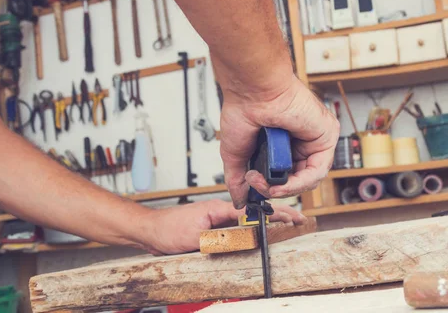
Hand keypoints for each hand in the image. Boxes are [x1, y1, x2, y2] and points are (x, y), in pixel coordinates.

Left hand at [141, 199, 305, 254]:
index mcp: (220, 208)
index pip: (253, 210)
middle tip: (297, 221)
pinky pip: (237, 227)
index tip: (292, 217)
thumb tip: (242, 239)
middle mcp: (220, 210)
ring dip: (266, 223)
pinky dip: (251, 229)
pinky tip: (258, 233)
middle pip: (255, 213)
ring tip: (285, 226)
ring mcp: (217, 217)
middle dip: (277, 216)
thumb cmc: (167, 229)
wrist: (149, 230)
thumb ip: (220, 237)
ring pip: (247, 220)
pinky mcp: (212, 225)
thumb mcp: (195, 237)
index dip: (275, 214)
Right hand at [220, 75, 339, 208]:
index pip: (286, 176)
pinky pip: (318, 170)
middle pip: (299, 179)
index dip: (271, 187)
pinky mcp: (326, 135)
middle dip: (277, 189)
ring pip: (309, 178)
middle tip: (258, 186)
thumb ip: (238, 180)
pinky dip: (299, 182)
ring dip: (286, 188)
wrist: (252, 91)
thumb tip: (239, 200)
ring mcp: (315, 138)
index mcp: (283, 143)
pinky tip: (280, 183)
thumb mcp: (237, 154)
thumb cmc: (244, 109)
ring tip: (266, 184)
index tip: (255, 190)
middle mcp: (301, 140)